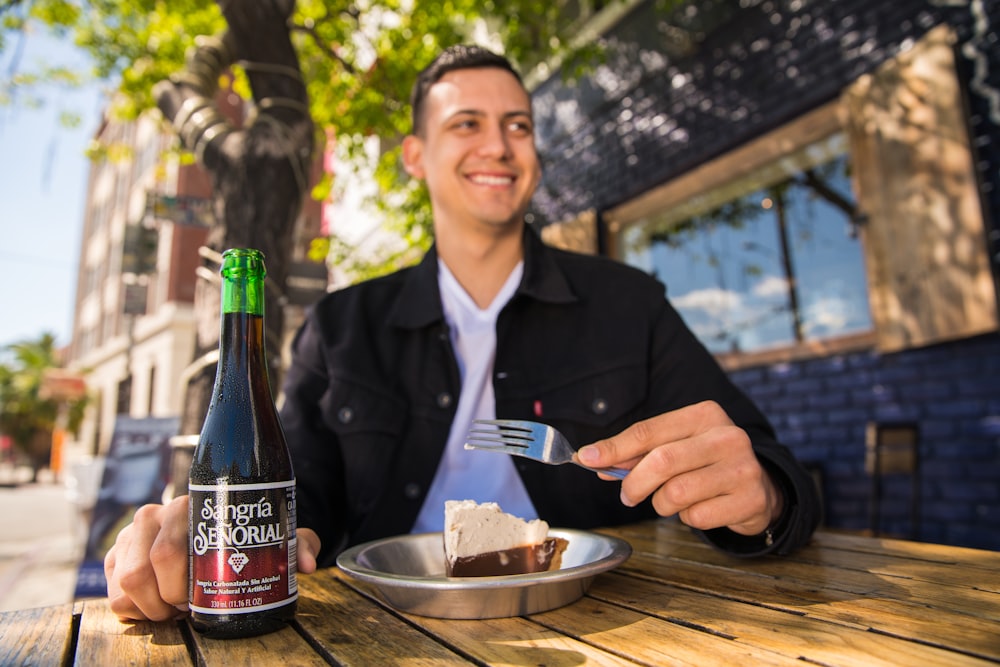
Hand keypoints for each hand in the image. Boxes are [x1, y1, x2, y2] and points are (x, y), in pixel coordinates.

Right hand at [104, 495, 321, 621]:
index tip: (196, 603)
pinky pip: (112, 593)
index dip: (179, 587)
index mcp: (188, 506)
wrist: (211, 529)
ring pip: (125, 583)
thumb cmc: (240, 536)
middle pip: (142, 571)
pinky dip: (132, 610)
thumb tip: (305, 565)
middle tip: (186, 609)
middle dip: (165, 602)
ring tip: (172, 609)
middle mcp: (154, 516)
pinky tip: (154, 607)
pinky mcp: (115, 555)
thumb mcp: (273, 538)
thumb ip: (297, 544)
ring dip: (149, 607)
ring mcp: (131, 535)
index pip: (169, 552)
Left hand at [576, 401, 782, 535]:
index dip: (614, 447)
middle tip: (627, 496)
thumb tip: (594, 460)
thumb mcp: (676, 446)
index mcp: (705, 414)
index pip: (649, 430)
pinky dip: (687, 518)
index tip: (587, 458)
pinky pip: (696, 516)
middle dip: (634, 483)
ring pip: (676, 493)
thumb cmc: (706, 464)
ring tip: (671, 501)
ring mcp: (743, 468)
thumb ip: (638, 452)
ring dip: (662, 504)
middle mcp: (727, 436)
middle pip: (661, 461)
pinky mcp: (750, 499)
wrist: (759, 487)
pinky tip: (699, 508)